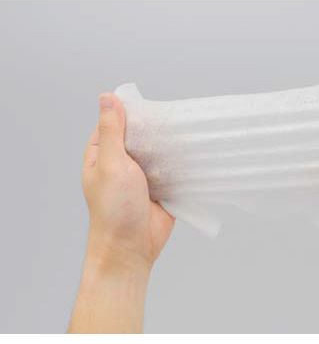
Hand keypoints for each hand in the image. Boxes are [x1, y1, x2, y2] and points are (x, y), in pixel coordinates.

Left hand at [82, 93, 174, 271]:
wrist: (132, 247)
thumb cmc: (114, 209)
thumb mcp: (111, 163)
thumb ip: (112, 131)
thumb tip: (107, 96)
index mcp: (102, 153)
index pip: (116, 123)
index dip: (132, 113)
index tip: (151, 105)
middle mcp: (121, 162)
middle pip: (141, 136)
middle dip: (155, 129)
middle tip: (175, 119)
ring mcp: (142, 175)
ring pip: (157, 151)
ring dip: (169, 146)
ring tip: (187, 135)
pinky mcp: (160, 187)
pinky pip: (171, 169)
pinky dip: (179, 163)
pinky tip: (191, 154)